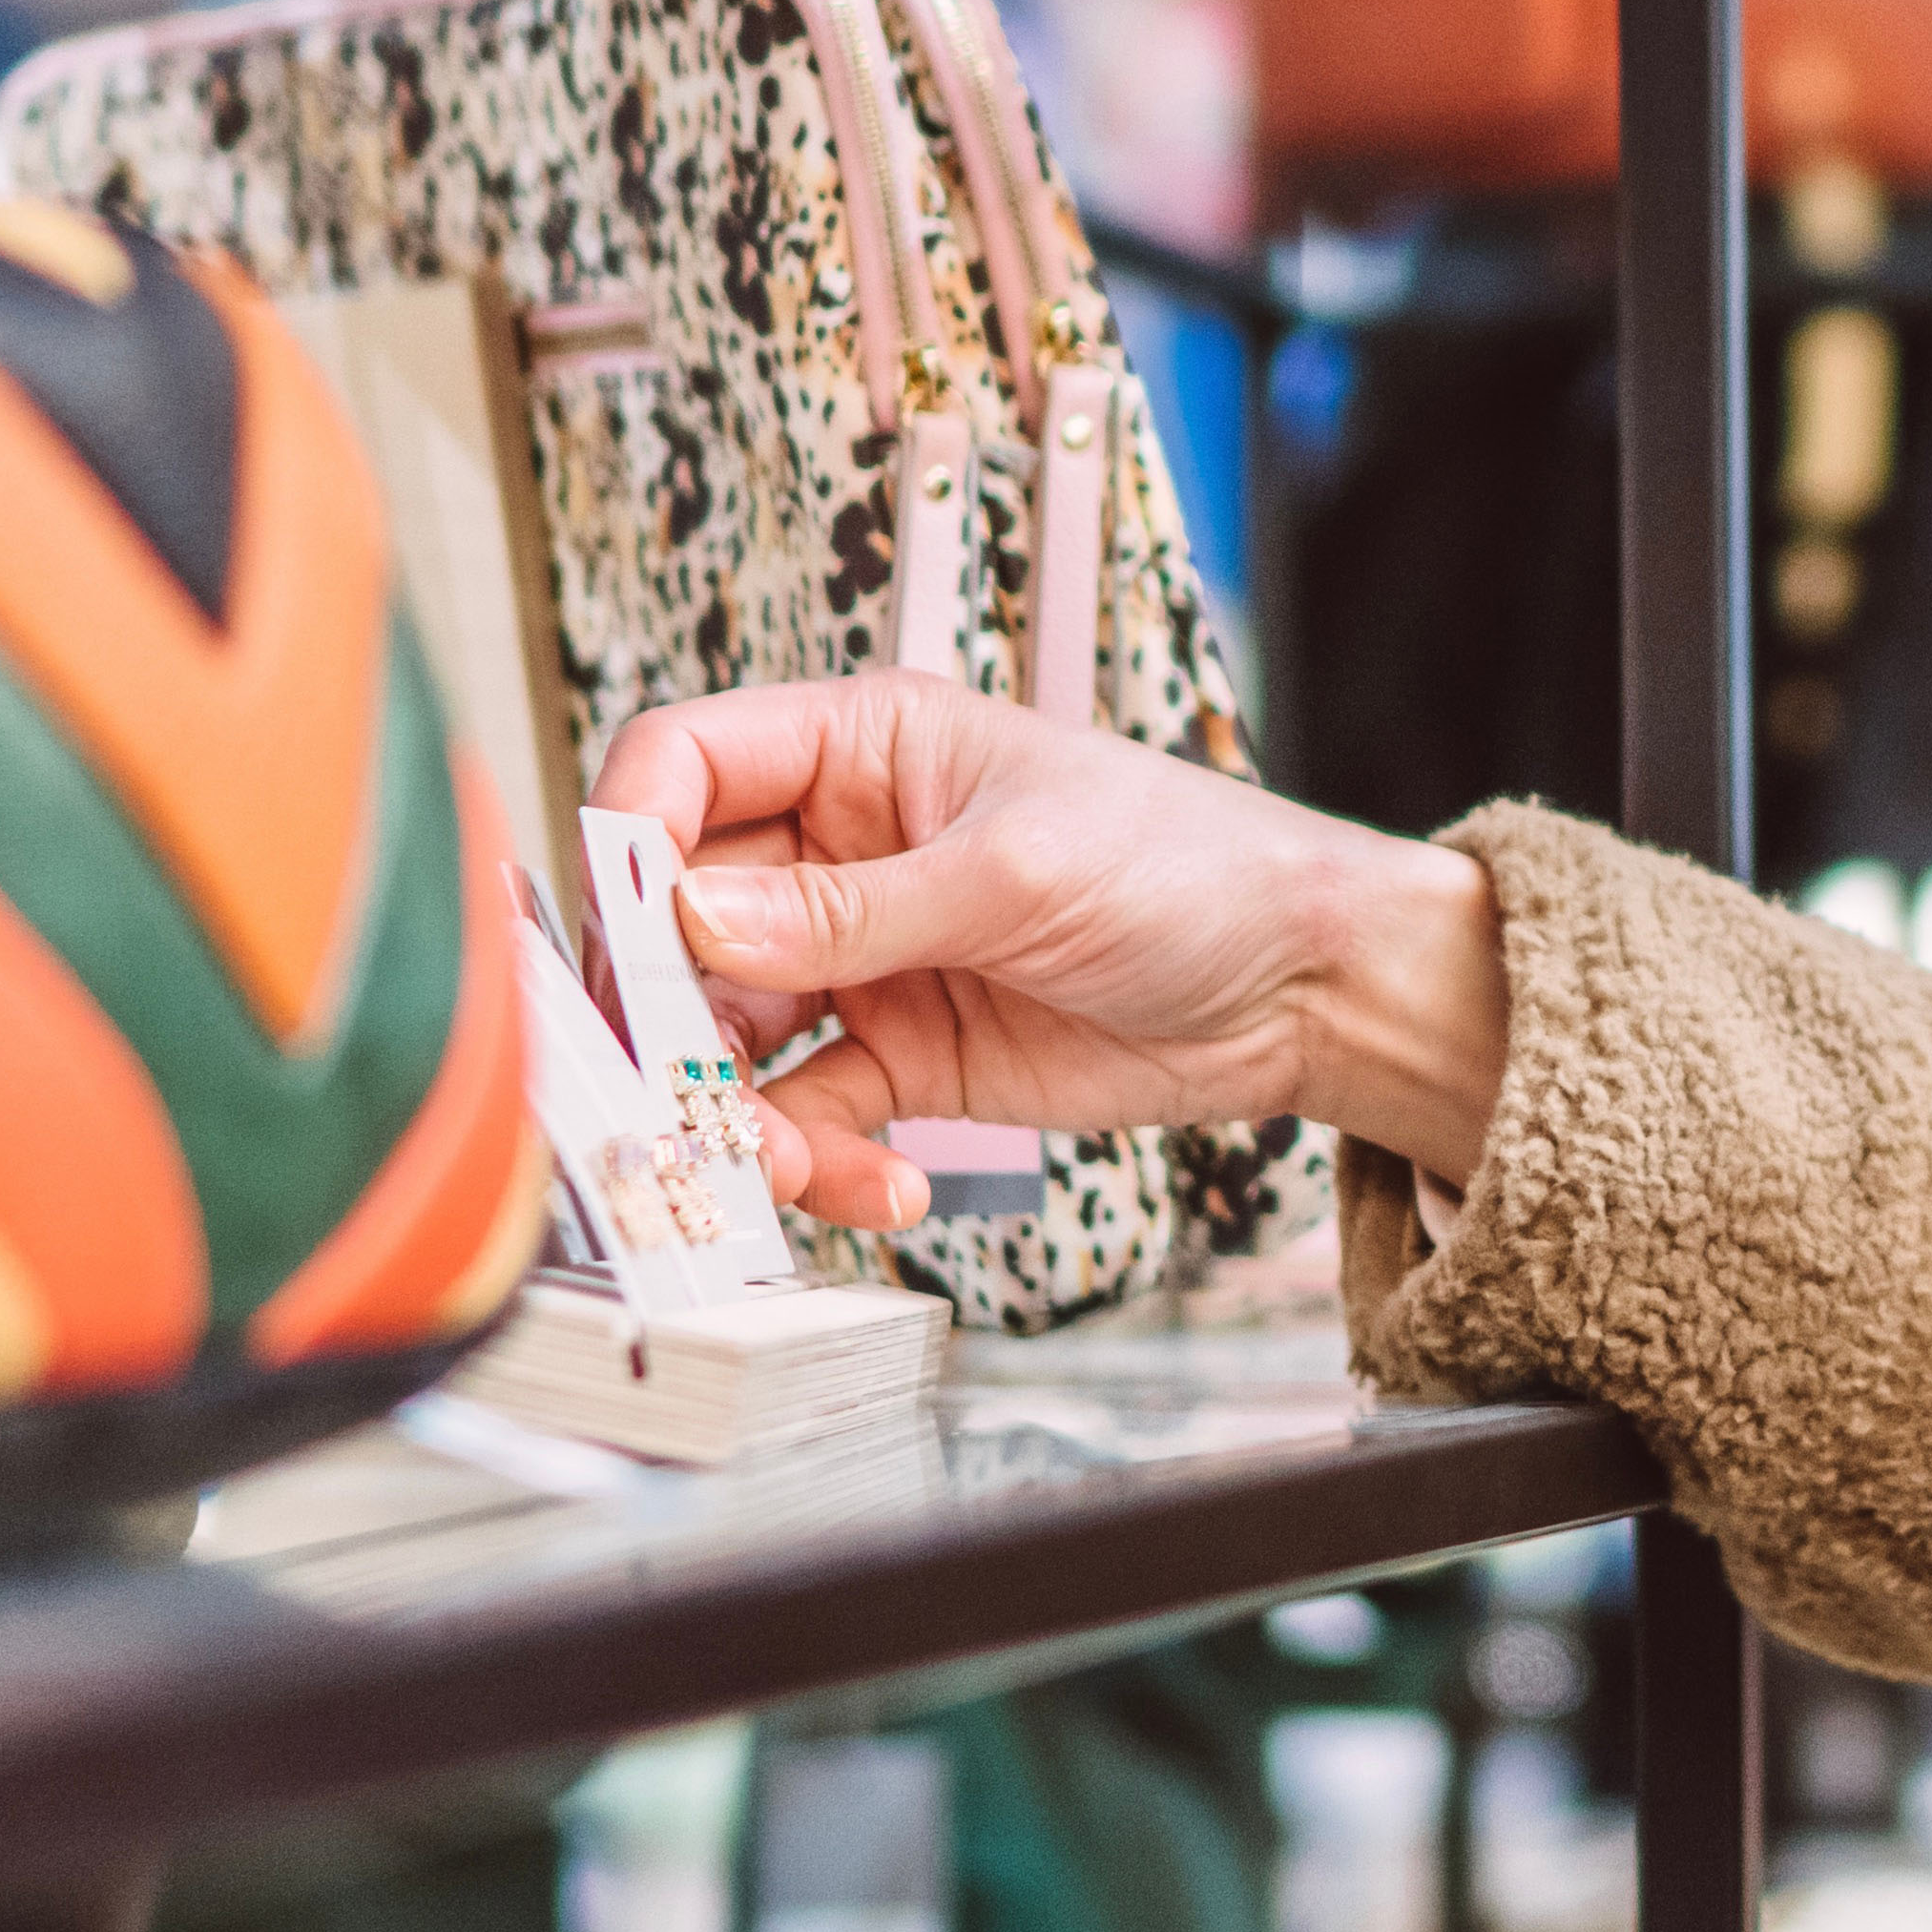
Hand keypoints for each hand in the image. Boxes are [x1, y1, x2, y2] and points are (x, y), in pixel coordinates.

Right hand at [590, 678, 1507, 1229]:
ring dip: (733, 1109)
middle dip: (666, 1013)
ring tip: (781, 1168)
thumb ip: (851, 908)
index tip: (628, 932)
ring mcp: (858, 957)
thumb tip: (694, 920)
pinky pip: (806, 1114)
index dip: (630, 839)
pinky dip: (817, 1160)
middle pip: (676, 919)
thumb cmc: (1192, 867)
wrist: (1302, 986)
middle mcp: (838, 848)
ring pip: (726, 1033)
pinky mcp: (896, 1055)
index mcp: (861, 747)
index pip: (684, 765)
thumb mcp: (1017, 871)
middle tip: (670, 1092)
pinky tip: (882, 1184)